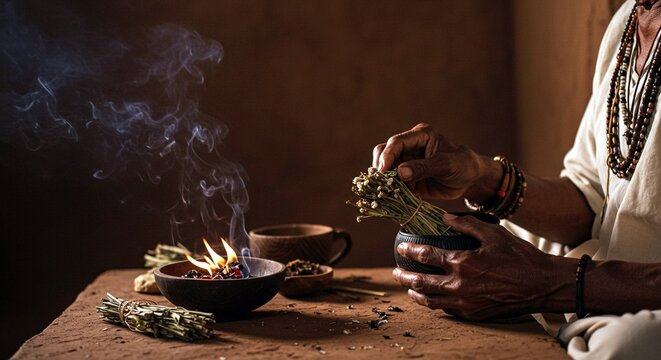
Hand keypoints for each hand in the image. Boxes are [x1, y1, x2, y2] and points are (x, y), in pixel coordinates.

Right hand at [372, 123, 496, 200]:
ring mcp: (406, 163)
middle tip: (384, 184)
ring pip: (385, 171)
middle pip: (383, 154)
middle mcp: (409, 147)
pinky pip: (392, 185)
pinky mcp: (406, 179)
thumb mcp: (446, 165)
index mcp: (419, 136)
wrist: (470, 180)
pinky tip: (395, 199)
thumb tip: (400, 172)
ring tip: (391, 193)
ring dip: (385, 182)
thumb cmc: (463, 165)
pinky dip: (391, 192)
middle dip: (382, 169)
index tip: (383, 171)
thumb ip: (423, 167)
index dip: (387, 156)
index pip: (396, 142)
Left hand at [392, 214, 570, 320]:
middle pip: (421, 283)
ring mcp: (466, 303)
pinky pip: (448, 310)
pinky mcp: (474, 314)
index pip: (426, 256)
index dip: (409, 252)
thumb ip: (466, 224)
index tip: (400, 248)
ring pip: (431, 302)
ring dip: (416, 295)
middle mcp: (460, 286)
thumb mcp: (493, 233)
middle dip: (404, 278)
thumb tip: (444, 217)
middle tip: (395, 272)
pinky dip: (436, 304)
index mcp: (462, 263)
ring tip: (409, 289)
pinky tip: (433, 299)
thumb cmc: (520, 257)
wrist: (543, 285)